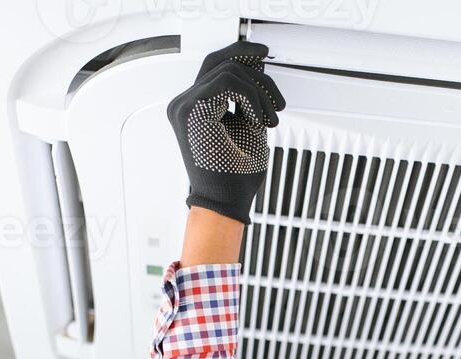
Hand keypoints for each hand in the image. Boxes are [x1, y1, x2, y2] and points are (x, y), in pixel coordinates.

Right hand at [167, 40, 286, 224]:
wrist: (225, 201)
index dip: (241, 55)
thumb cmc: (235, 174)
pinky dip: (251, 98)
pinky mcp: (190, 110)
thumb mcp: (248, 126)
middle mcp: (184, 103)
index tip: (264, 57)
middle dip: (255, 70)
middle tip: (276, 91)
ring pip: (228, 70)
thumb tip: (257, 69)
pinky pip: (228, 83)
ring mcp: (184, 105)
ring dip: (259, 92)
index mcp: (194, 106)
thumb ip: (249, 98)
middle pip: (219, 62)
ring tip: (269, 119)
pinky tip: (258, 120)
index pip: (216, 67)